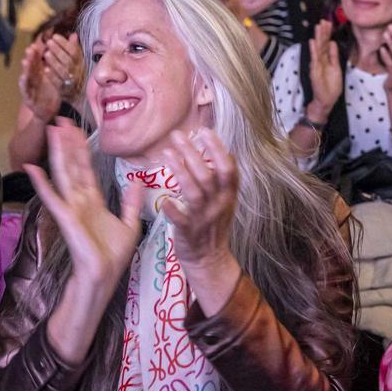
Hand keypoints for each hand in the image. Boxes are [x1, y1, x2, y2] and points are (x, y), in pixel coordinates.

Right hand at [19, 41, 62, 119]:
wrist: (48, 111)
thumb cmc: (52, 91)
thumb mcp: (58, 77)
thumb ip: (62, 61)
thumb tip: (73, 38)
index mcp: (40, 73)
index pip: (38, 61)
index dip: (38, 53)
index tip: (37, 44)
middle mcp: (34, 78)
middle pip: (31, 66)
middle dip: (31, 57)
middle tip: (31, 49)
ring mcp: (30, 87)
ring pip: (27, 76)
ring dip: (26, 69)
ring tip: (26, 61)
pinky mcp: (28, 97)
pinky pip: (26, 90)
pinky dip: (24, 84)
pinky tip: (24, 78)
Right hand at [24, 119, 142, 289]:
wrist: (105, 275)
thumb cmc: (114, 254)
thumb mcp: (130, 224)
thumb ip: (131, 202)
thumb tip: (138, 181)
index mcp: (94, 200)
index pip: (86, 168)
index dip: (82, 149)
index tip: (78, 129)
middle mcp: (80, 200)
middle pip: (73, 165)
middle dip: (68, 143)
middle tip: (62, 119)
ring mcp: (71, 207)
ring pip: (64, 174)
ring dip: (57, 152)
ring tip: (51, 130)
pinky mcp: (66, 217)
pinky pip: (52, 197)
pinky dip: (41, 183)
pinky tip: (32, 167)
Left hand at [42, 33, 83, 93]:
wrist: (78, 95)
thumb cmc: (76, 74)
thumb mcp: (77, 61)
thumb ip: (75, 48)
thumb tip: (73, 35)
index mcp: (80, 63)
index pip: (74, 52)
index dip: (64, 44)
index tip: (55, 36)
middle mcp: (78, 72)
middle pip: (68, 61)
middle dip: (58, 50)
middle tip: (48, 42)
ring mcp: (72, 82)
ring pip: (64, 71)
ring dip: (55, 62)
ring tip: (46, 53)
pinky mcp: (65, 91)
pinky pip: (60, 84)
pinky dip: (53, 77)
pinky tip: (46, 70)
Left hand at [161, 128, 239, 275]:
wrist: (209, 259)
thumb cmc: (213, 224)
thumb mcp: (224, 200)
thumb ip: (220, 179)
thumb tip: (215, 148)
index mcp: (228, 195)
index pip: (228, 168)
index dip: (218, 149)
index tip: (204, 131)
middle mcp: (219, 205)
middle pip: (208, 175)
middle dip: (193, 154)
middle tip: (177, 135)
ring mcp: (204, 219)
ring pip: (194, 192)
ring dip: (181, 172)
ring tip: (166, 154)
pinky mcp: (189, 232)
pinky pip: (181, 219)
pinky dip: (172, 209)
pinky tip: (163, 200)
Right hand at [308, 19, 342, 115]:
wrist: (326, 100)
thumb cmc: (331, 86)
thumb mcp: (336, 68)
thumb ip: (334, 55)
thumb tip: (333, 42)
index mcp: (326, 59)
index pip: (326, 43)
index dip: (327, 33)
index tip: (328, 22)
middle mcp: (320, 60)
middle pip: (322, 43)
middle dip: (323, 32)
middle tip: (323, 20)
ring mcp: (317, 65)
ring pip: (318, 48)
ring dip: (318, 37)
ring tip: (318, 26)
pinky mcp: (314, 71)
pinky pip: (315, 59)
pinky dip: (314, 50)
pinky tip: (313, 42)